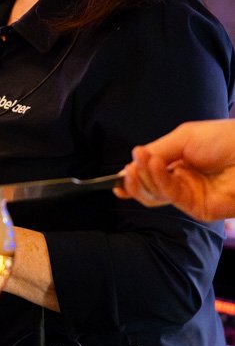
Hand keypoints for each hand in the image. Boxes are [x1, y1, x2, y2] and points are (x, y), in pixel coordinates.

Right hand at [115, 119, 234, 221]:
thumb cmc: (226, 140)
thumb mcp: (184, 137)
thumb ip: (158, 150)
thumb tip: (133, 161)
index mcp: (181, 162)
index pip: (151, 171)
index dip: (135, 172)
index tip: (121, 171)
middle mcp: (183, 180)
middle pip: (149, 186)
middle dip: (135, 178)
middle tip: (128, 169)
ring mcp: (189, 195)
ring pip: (155, 195)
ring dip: (142, 180)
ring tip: (137, 164)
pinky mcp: (197, 208)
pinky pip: (170, 197)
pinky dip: (158, 181)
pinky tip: (153, 165)